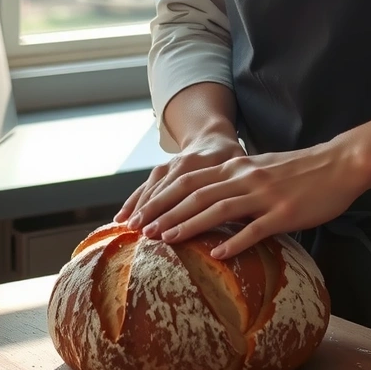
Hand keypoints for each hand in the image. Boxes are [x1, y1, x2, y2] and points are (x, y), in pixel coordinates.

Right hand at [114, 132, 246, 224]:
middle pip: (169, 188)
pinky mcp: (161, 169)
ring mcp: (170, 165)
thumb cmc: (232, 158)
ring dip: (142, 207)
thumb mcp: (242, 166)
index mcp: (206, 163)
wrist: (213, 135)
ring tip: (132, 229)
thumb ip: (243, 184)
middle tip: (146, 234)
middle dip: (155, 211)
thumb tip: (250, 210)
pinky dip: (132, 200)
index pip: (191, 189)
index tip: (169, 230)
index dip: (179, 210)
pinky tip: (120, 218)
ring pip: (154, 186)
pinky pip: (145, 185)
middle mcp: (185, 162)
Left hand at [121, 139, 368, 259]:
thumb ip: (238, 180)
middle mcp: (245, 176)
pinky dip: (233, 242)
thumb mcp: (263, 168)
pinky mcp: (284, 212)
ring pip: (218, 209)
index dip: (162, 196)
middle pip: (196, 193)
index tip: (140, 213)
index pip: (190, 180)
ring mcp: (264, 194)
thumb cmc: (303, 170)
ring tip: (164, 240)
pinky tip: (216, 256)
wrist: (340, 163)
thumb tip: (212, 198)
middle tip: (139, 230)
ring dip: (188, 225)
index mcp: (238, 166)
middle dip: (164, 211)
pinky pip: (254, 229)